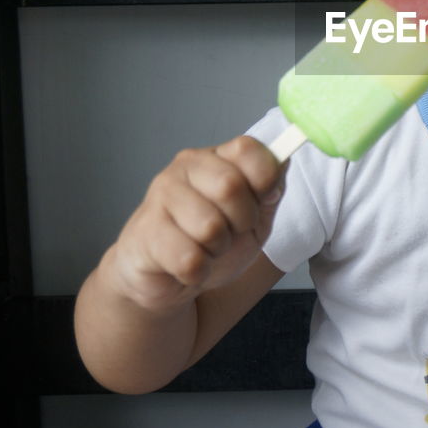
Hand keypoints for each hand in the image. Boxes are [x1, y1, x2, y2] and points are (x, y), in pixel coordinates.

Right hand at [105, 135, 285, 313]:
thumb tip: (282, 162)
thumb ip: (271, 190)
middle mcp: (184, 168)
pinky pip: (189, 259)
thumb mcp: (254, 217)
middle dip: (242, 222)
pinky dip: (198, 271)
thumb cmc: (211, 242)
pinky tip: (188, 265)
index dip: (265, 180)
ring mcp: (160, 197)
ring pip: (210, 227)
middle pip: (230, 186)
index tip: (263, 199)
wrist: (166, 278)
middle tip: (230, 232)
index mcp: (215, 158)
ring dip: (217, 250)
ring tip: (205, 248)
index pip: (248, 149)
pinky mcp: (145, 232)